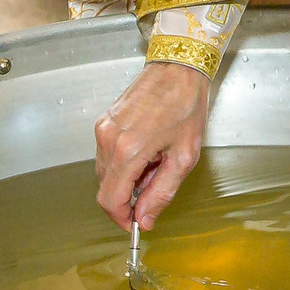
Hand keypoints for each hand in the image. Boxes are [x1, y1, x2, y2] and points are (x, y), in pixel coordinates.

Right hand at [93, 60, 210, 229]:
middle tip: (154, 186)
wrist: (178, 68)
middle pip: (105, 188)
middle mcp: (109, 140)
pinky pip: (106, 154)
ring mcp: (103, 128)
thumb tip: (145, 218)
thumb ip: (162, 192)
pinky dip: (122, 162)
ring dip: (125, 179)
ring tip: (154, 163)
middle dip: (127, 197)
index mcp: (128, 151)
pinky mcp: (103, 121)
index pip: (110, 200)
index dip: (122, 218)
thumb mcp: (184, 156)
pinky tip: (145, 150)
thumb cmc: (186, 106)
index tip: (136, 222)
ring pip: (104, 172)